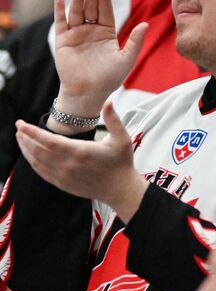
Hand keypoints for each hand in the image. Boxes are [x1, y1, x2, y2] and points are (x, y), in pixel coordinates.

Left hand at [17, 101, 147, 221]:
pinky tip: (30, 155)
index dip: (33, 132)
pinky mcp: (62, 183)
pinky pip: (41, 172)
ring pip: (37, 162)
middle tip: (19, 127)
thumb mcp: (122, 138)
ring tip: (20, 138)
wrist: (119, 189)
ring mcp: (63, 176)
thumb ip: (113, 119)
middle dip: (25, 138)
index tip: (22, 124)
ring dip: (26, 149)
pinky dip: (32, 162)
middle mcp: (68, 165)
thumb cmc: (121, 163)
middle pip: (38, 151)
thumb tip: (108, 101)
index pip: (49, 141)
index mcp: (80, 152)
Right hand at [51, 0, 145, 120]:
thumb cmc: (109, 78)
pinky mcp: (63, 41)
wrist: (88, 93)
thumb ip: (135, 40)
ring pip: (77, 13)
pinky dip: (60, 9)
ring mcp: (76, 35)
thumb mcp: (126, 58)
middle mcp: (91, 32)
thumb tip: (146, 24)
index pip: (106, 12)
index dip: (104, 0)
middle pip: (91, 9)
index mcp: (106, 33)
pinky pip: (61, 22)